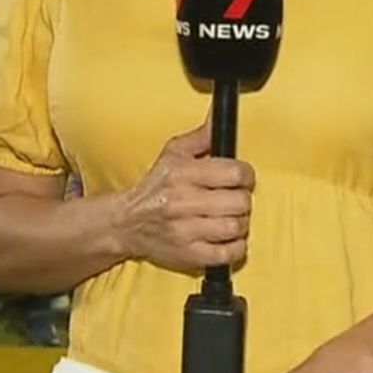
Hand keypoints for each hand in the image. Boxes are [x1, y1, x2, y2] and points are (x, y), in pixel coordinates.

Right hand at [122, 119, 254, 272]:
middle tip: (235, 199)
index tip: (242, 178)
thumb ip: (201, 136)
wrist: (126, 223)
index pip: (234, 173)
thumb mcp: (173, 153)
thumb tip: (218, 117)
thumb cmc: (155, 187)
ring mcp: (186, 231)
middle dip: (243, 199)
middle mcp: (184, 202)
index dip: (246, 175)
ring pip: (236, 227)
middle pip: (240, 202)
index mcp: (183, 173)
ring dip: (240, 223)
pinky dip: (236, 247)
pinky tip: (228, 238)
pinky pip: (228, 254)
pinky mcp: (189, 255)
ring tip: (231, 218)